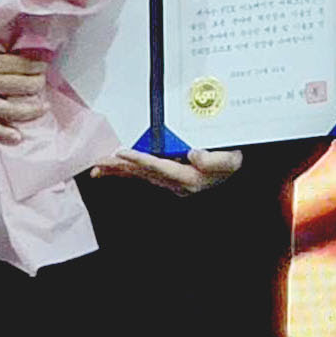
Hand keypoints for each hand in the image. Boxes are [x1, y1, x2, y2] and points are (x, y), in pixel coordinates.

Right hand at [0, 33, 49, 143]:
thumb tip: (14, 53)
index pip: (19, 65)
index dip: (35, 65)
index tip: (44, 65)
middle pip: (19, 86)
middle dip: (36, 84)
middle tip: (43, 82)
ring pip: (9, 109)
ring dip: (29, 109)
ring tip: (43, 107)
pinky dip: (3, 133)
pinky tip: (18, 136)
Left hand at [93, 144, 243, 195]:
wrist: (237, 168)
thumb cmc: (234, 161)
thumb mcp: (231, 161)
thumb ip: (215, 160)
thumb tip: (194, 154)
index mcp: (190, 179)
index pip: (160, 168)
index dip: (140, 159)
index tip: (122, 152)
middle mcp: (178, 184)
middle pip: (144, 174)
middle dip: (120, 168)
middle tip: (98, 163)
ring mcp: (173, 183)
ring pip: (141, 176)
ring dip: (119, 171)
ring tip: (98, 168)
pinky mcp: (170, 178)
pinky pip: (145, 174)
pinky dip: (128, 171)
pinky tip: (115, 169)